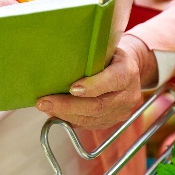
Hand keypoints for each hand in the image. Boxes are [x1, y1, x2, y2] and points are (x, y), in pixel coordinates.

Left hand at [35, 35, 159, 129]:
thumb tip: (58, 64)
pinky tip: (56, 114)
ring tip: (46, 107)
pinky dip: (70, 120)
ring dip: (65, 115)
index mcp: (128, 72)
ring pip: (91, 119)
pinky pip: (89, 125)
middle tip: (45, 102)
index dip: (92, 86)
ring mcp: (121, 111)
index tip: (71, 88)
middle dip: (68, 106)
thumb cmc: (111, 56)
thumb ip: (89, 58)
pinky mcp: (112, 121)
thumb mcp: (104, 49)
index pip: (113, 80)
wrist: (129, 71)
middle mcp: (128, 95)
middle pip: (97, 105)